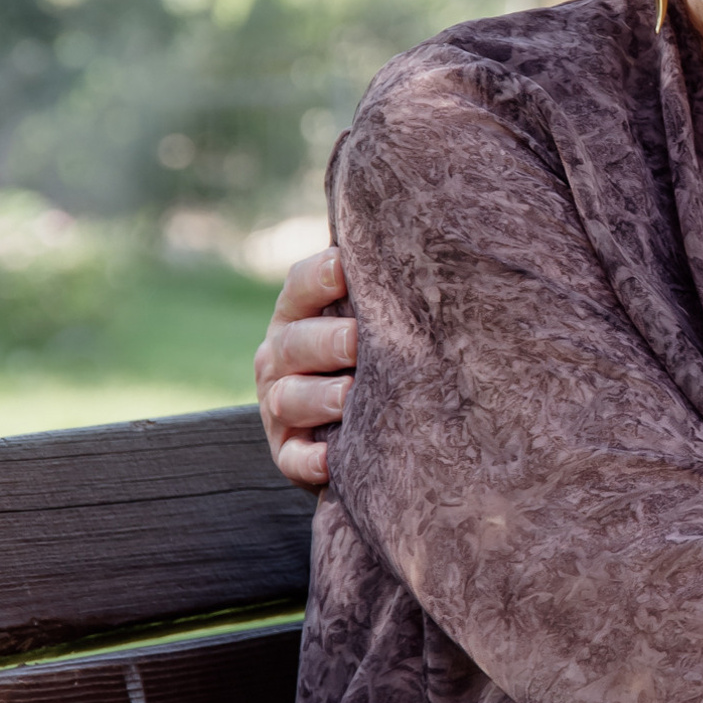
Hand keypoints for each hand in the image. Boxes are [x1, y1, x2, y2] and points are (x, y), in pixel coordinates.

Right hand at [254, 247, 359, 489]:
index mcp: (298, 315)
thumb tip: (422, 242)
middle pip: (296, 341)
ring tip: (351, 395)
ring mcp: (280, 405)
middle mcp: (280, 356)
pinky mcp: (288, 452)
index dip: (319, 276)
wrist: (350, 425)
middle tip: (359, 340)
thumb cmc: (368, 354)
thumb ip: (378, 289)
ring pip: (290, 397)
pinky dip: (309, 459)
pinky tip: (330, 460)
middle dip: (327, 340)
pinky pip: (293, 457)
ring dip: (320, 396)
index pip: (299, 287)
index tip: (345, 268)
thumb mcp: (365, 318)